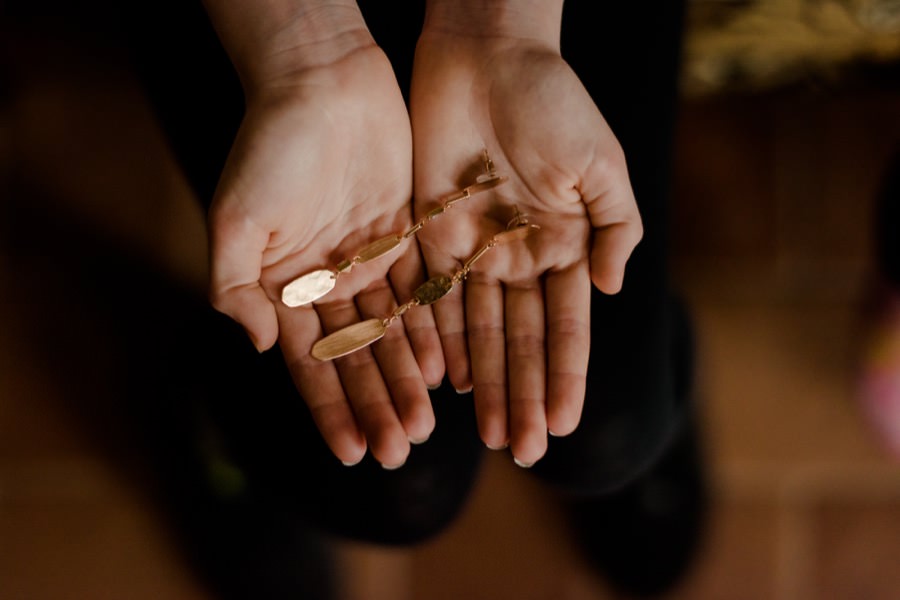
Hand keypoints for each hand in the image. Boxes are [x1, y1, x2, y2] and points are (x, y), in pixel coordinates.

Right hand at [208, 44, 442, 467]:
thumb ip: (235, 287)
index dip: (331, 410)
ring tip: (424, 426)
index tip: (353, 452)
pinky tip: (444, 369)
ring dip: (406, 380)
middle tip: (400, 451)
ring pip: (391, 334)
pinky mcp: (403, 236)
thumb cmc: (269, 146)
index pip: (309, 363)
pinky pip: (420, 294)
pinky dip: (430, 331)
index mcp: (283, 286)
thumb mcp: (234, 217)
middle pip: (355, 358)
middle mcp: (326, 283)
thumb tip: (256, 345)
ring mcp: (366, 262)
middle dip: (376, 405)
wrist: (320, 81)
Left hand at [410, 29, 641, 465]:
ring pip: (479, 332)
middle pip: (522, 341)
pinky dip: (440, 341)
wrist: (486, 55)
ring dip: (486, 384)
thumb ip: (616, 227)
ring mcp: (475, 251)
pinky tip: (449, 383)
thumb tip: (611, 289)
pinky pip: (434, 298)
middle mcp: (520, 257)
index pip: (567, 326)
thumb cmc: (553, 102)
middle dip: (525, 395)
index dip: (566, 376)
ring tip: (492, 434)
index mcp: (566, 245)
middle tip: (524, 450)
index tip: (566, 424)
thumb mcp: (601, 164)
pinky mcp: (431, 236)